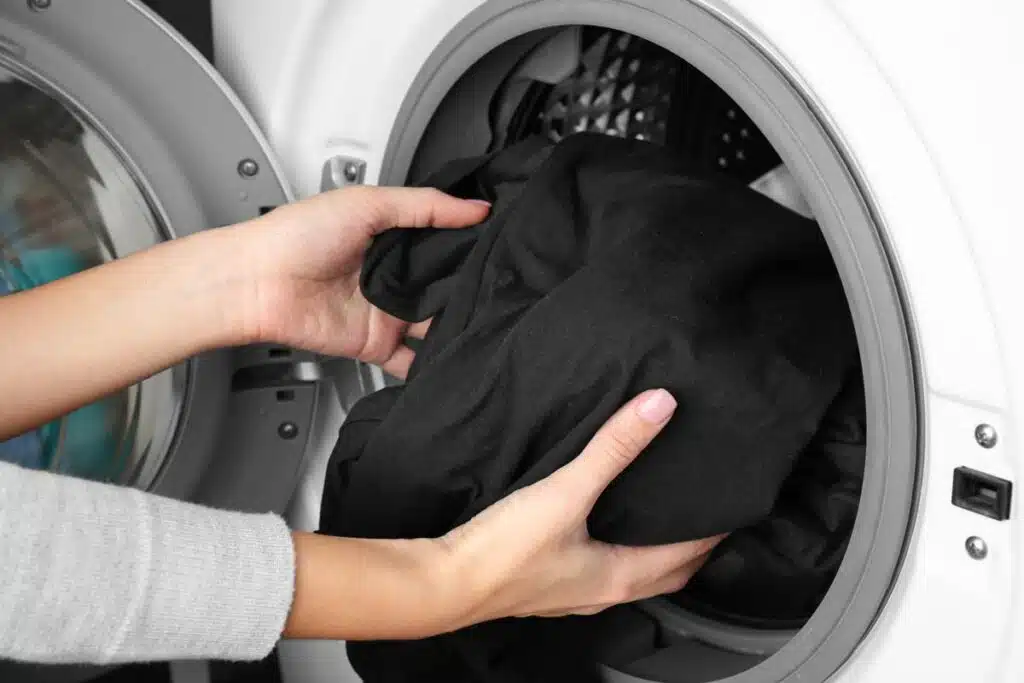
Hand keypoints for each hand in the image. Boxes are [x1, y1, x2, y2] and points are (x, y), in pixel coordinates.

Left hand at [237, 186, 488, 376]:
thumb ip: (426, 206)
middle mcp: (391, 274)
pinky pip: (411, 359)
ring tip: (486, 318)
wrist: (257, 283)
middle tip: (500, 285)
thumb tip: (476, 208)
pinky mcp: (376, 343)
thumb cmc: (295, 235)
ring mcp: (385, 310)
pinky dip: (431, 362)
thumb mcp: (368, 203)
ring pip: (435, 322)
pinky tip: (454, 356)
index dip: (471, 242)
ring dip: (456, 323)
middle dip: (469, 286)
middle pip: (444, 284)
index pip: (443, 241)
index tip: (503, 243)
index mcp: (390, 236)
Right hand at [284, 389, 724, 640]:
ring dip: (654, 548)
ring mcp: (571, 590)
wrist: (445, 581)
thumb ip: (612, 448)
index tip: (733, 509)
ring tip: (659, 515)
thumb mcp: (566, 491)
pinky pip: (597, 566)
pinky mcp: (544, 581)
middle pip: (665, 572)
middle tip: (707, 517)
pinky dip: (616, 547)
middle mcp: (601, 590)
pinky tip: (598, 525)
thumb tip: (658, 408)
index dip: (714, 534)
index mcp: (618, 576)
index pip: (686, 557)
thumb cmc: (502, 552)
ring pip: (631, 571)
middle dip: (692, 548)